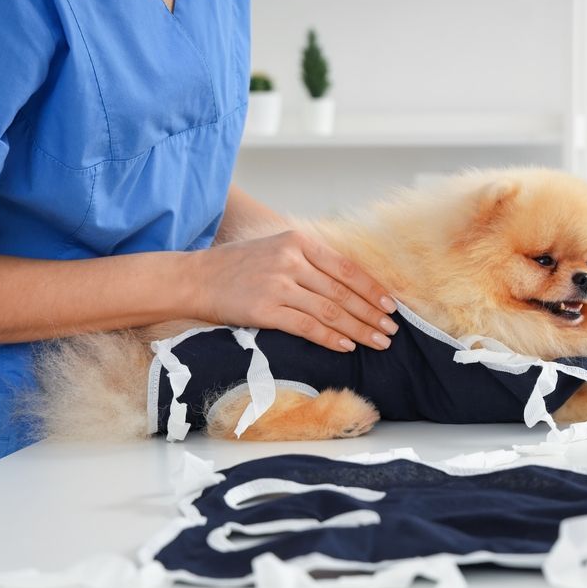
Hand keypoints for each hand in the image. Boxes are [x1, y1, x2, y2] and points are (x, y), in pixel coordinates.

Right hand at [190, 230, 398, 351]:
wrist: (195, 278)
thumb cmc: (238, 266)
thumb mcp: (276, 248)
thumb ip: (310, 261)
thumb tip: (349, 284)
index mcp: (298, 241)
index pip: (346, 268)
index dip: (372, 288)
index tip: (390, 305)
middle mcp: (290, 260)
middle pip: (342, 291)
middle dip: (371, 313)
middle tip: (391, 329)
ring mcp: (277, 284)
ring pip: (330, 310)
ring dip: (358, 329)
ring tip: (377, 342)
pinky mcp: (265, 310)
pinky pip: (307, 327)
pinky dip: (330, 338)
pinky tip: (347, 347)